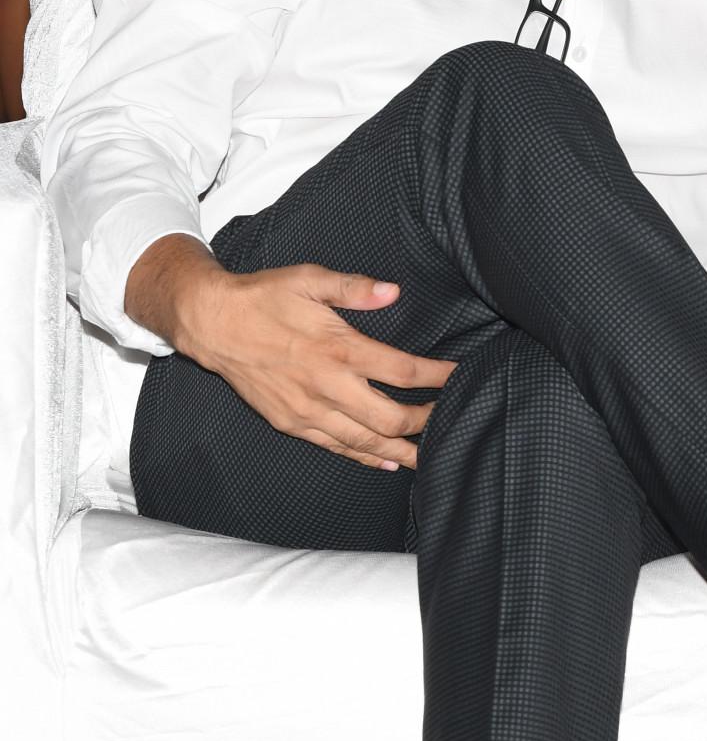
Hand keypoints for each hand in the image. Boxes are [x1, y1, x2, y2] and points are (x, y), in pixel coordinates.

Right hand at [138, 236, 455, 470]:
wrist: (211, 324)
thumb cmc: (264, 297)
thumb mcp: (310, 279)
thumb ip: (354, 288)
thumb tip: (393, 291)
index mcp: (338, 349)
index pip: (402, 370)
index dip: (437, 377)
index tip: (462, 376)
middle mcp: (325, 386)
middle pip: (389, 417)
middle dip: (425, 421)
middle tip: (453, 417)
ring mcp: (306, 410)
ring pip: (364, 441)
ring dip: (399, 449)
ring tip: (429, 454)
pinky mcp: (290, 422)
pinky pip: (334, 446)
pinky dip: (363, 456)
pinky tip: (384, 461)